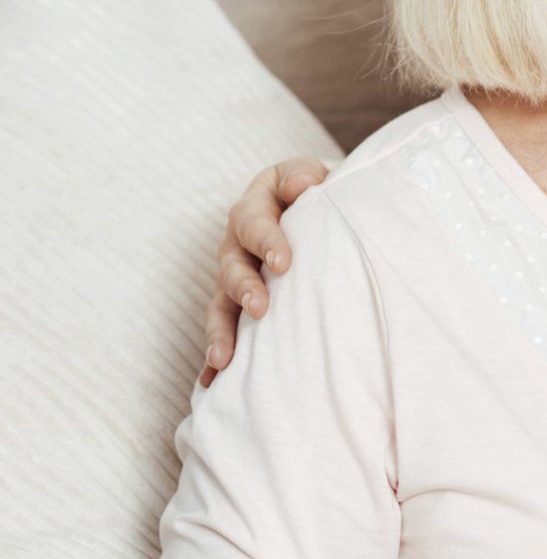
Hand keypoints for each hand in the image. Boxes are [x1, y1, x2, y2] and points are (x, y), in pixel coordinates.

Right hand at [200, 158, 330, 385]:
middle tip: (261, 309)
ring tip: (224, 359)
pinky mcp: (240, 301)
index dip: (267, 240)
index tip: (284, 262)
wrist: (322, 204)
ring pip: (221, 303)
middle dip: (244, 289)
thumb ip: (305, 176)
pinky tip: (212, 383)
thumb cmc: (322, 190)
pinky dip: (217, 354)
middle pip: (232, 266)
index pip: (255, 222)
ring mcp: (236, 274)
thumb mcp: (315, 175)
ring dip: (221, 330)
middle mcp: (238, 243)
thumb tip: (302, 185)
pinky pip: (225, 327)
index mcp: (256, 206)